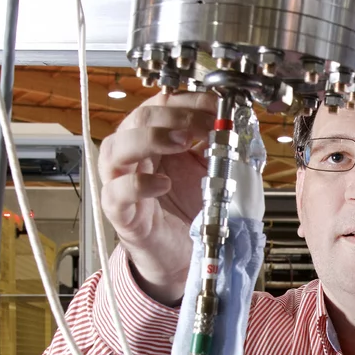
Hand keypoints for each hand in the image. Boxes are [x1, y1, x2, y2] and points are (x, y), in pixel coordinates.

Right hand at [98, 92, 215, 303]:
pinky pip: (116, 192)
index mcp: (154, 139)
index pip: (161, 104)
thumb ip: (219, 148)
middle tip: (206, 123)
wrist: (180, 253)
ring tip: (181, 143)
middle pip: (138, 118)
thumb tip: (238, 124)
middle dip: (175, 115)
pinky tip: (163, 185)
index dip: (190, 100)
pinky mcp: (119, 211)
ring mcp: (120, 182)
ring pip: (116, 147)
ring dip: (150, 138)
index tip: (218, 105)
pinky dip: (138, 184)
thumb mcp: (211, 172)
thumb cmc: (188, 210)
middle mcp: (133, 155)